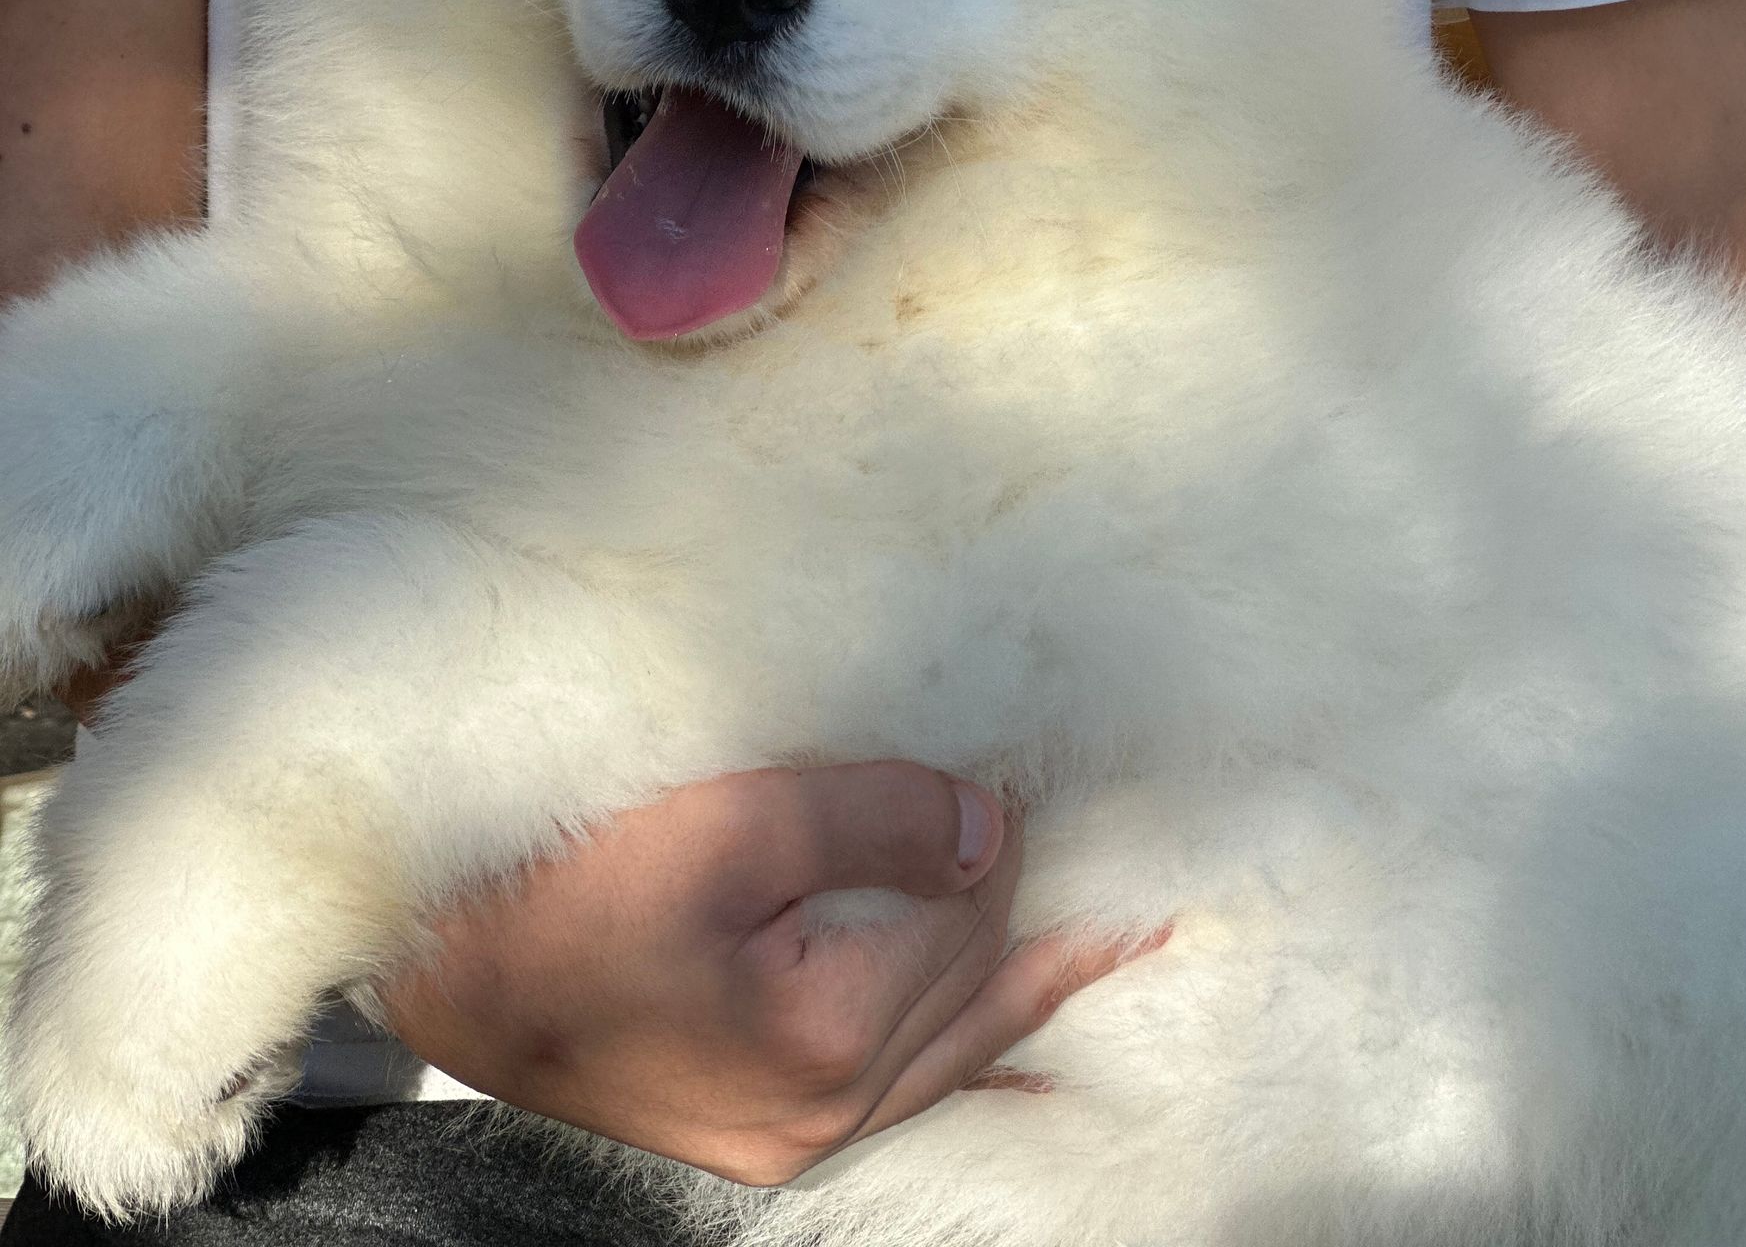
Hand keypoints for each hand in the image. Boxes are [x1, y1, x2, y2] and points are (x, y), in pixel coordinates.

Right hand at [380, 762, 1157, 1185]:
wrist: (443, 980)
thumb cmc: (562, 886)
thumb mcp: (723, 824)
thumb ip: (872, 821)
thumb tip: (992, 827)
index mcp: (830, 1032)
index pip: (967, 913)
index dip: (1004, 831)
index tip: (1051, 772)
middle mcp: (828, 1106)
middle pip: (972, 989)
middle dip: (1043, 921)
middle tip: (1144, 880)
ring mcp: (790, 1130)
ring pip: (950, 1049)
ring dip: (1025, 988)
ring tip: (1115, 949)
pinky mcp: (755, 1124)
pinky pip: (900, 1089)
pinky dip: (968, 1051)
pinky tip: (1019, 1058)